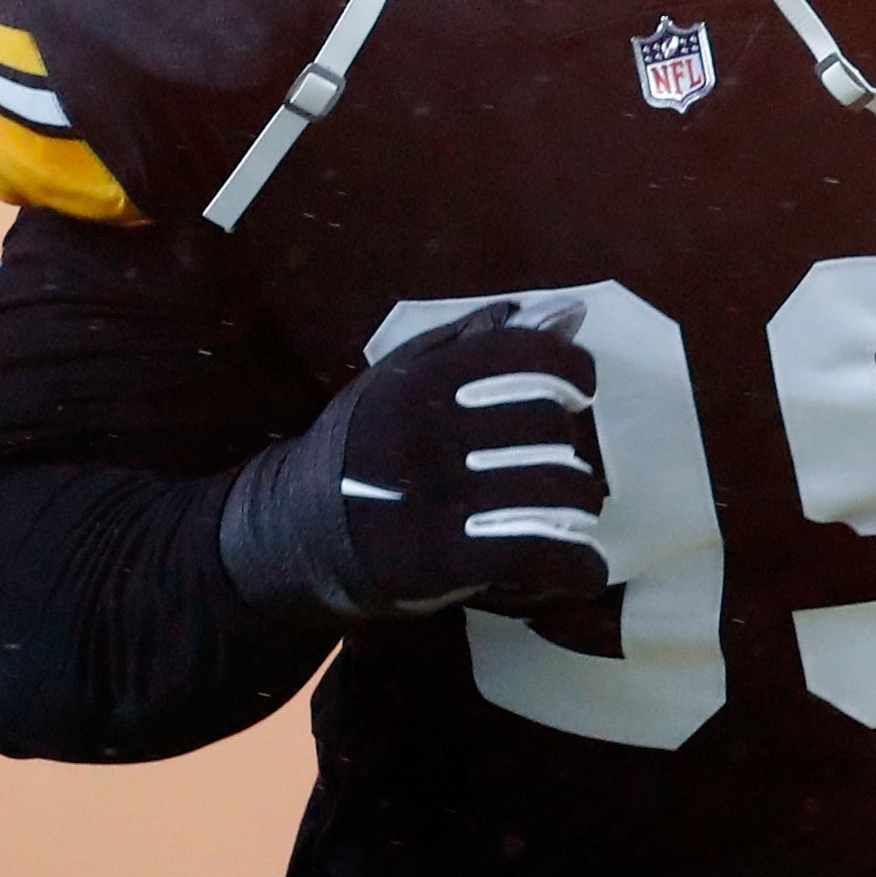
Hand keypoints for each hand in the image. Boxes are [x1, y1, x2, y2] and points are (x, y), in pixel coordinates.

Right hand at [217, 300, 609, 621]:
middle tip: (557, 463)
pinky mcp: (444, 559)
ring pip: (555, 490)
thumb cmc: (362, 445)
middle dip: (567, 445)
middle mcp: (429, 431)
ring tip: (568, 512)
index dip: (572, 369)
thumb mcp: (403, 375)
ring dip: (578, 504)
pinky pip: (540, 554)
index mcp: (421, 380)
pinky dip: (577, 565)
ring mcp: (436, 496)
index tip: (578, 390)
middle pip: (547, 424)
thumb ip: (483, 340)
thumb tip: (570, 311)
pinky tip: (578, 565)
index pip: (526, 354)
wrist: (296, 532)